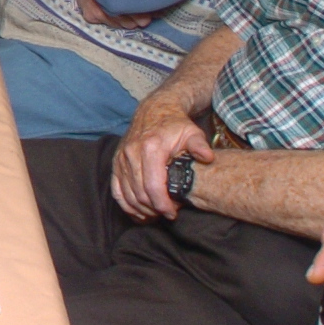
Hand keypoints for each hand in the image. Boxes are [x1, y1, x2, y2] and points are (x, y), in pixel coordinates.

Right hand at [112, 91, 213, 220]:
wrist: (154, 110)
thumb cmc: (175, 125)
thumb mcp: (192, 132)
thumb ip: (200, 145)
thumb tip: (207, 157)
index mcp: (150, 147)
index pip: (153, 186)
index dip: (163, 204)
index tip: (172, 212)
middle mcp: (132, 153)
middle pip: (140, 193)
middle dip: (154, 209)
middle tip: (168, 213)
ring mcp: (121, 158)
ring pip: (127, 194)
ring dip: (141, 209)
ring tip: (156, 214)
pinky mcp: (116, 162)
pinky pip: (116, 190)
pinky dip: (126, 204)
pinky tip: (139, 211)